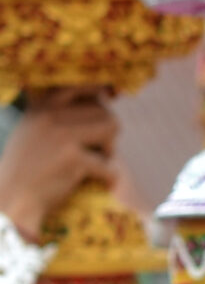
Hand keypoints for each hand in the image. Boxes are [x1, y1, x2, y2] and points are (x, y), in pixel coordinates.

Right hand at [0, 89, 119, 241]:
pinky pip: (110, 164)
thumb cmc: (27, 167)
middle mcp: (50, 115)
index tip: (111, 97)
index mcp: (41, 106)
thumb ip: (57, 113)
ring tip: (97, 161)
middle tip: (98, 150)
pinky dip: (109, 177)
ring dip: (110, 149)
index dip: (101, 91)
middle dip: (107, 133)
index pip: (80, 85)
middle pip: (104, 111)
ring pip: (112, 127)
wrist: (12, 198)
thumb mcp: (33, 129)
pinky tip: (99, 182)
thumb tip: (102, 97)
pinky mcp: (73, 158)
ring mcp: (61, 135)